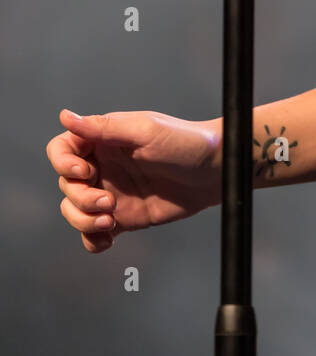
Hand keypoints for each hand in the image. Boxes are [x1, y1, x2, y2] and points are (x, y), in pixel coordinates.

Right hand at [45, 109, 221, 254]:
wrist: (214, 172)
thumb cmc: (184, 142)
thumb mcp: (144, 130)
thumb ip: (104, 127)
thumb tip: (65, 116)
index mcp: (104, 140)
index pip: (62, 149)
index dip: (62, 163)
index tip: (84, 173)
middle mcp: (103, 166)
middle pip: (66, 184)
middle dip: (80, 198)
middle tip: (110, 203)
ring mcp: (110, 192)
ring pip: (74, 210)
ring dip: (83, 219)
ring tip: (109, 221)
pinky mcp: (123, 217)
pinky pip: (92, 232)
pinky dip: (91, 239)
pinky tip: (108, 239)